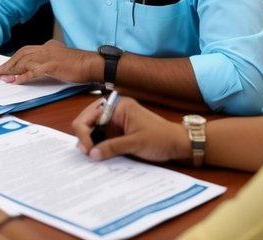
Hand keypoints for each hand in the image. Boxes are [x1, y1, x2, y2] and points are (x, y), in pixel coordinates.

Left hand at [0, 40, 96, 84]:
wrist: (92, 64)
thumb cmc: (80, 64)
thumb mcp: (61, 59)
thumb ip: (50, 61)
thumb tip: (40, 68)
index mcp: (47, 46)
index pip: (25, 51)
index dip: (14, 59)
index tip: (5, 66)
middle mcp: (45, 49)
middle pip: (21, 55)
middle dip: (8, 64)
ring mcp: (48, 57)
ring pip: (24, 63)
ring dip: (12, 71)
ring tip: (3, 77)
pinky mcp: (51, 66)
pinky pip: (33, 72)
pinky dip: (23, 77)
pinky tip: (16, 81)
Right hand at [72, 95, 188, 162]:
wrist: (178, 144)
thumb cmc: (160, 138)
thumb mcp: (136, 143)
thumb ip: (112, 147)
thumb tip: (91, 154)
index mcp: (117, 106)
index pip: (89, 116)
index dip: (84, 133)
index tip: (88, 151)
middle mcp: (113, 111)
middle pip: (87, 120)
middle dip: (84, 136)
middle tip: (88, 154)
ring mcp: (114, 121)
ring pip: (92, 130)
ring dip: (90, 142)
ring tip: (91, 155)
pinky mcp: (117, 132)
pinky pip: (101, 137)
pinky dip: (97, 145)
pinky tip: (97, 155)